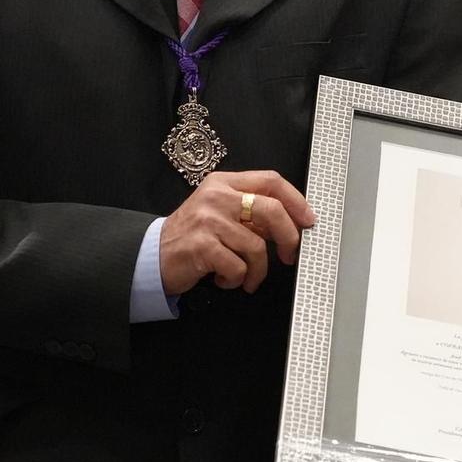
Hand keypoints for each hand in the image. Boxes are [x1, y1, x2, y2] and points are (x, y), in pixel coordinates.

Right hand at [158, 171, 314, 296]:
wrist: (153, 256)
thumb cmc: (191, 237)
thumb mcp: (220, 213)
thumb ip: (251, 213)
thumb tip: (291, 224)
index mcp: (224, 183)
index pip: (271, 181)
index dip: (297, 200)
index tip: (308, 220)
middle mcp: (217, 197)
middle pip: (272, 210)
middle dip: (288, 237)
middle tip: (288, 255)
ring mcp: (208, 220)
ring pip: (257, 246)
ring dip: (256, 271)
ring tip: (244, 276)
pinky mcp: (202, 246)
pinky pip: (238, 267)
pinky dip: (236, 280)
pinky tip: (224, 278)